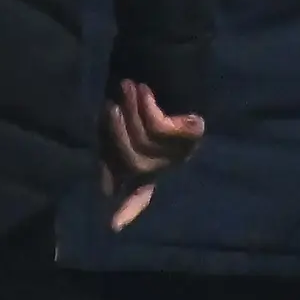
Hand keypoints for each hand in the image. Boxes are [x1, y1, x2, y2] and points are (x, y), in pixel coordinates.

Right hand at [100, 77, 206, 229]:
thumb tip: (107, 189)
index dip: (129, 208)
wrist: (191, 73)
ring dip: (131, 112)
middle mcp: (169, 163)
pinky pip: (160, 128)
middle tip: (108, 107)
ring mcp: (183, 149)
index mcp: (153, 167)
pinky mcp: (192, 133)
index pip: (141, 193)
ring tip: (125, 87)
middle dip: (117, 134)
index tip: (113, 226)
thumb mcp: (131, 130)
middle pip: (135, 164)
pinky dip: (148, 108)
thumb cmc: (157, 101)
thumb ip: (114, 156)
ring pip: (146, 142)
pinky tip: (144, 91)